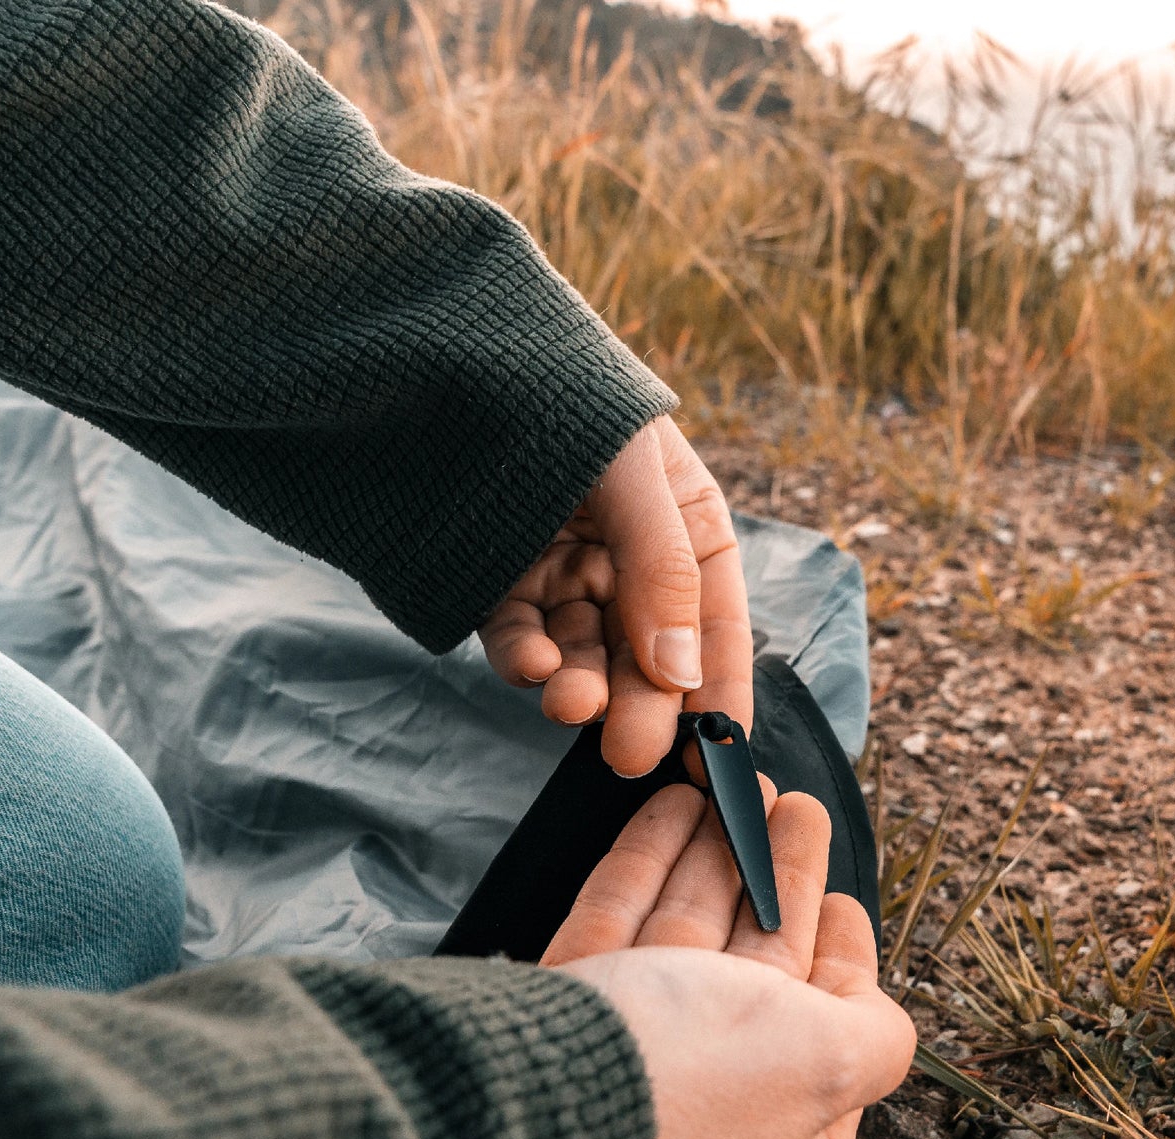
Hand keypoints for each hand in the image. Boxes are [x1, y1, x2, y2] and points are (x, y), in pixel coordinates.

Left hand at [478, 417, 752, 778]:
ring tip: (570, 705)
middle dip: (641, 703)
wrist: (453, 351)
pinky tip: (533, 666)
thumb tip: (683, 673)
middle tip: (632, 752)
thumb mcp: (633, 469)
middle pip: (647, 654)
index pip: (715, 622)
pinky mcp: (504, 587)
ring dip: (582, 686)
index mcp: (688, 530)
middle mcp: (632, 564)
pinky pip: (521, 637)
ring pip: (585, 654)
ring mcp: (567, 577)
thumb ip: (663, 567)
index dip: (721, 686)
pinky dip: (526, 658)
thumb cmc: (567, 394)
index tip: (721, 749)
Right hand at [545, 783, 915, 1138]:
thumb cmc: (698, 1087)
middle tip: (794, 807)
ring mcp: (634, 1052)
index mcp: (781, 1137)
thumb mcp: (828, 1065)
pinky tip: (676, 806)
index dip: (840, 958)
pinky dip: (650, 859)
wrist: (532, 1104)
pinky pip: (621, 919)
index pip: (825, 1034)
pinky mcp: (572, 1008)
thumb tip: (877, 1019)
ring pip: (688, 932)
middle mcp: (709, 1099)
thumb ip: (874, 1036)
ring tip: (744, 783)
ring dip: (719, 853)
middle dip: (779, 881)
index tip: (843, 901)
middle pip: (756, 966)